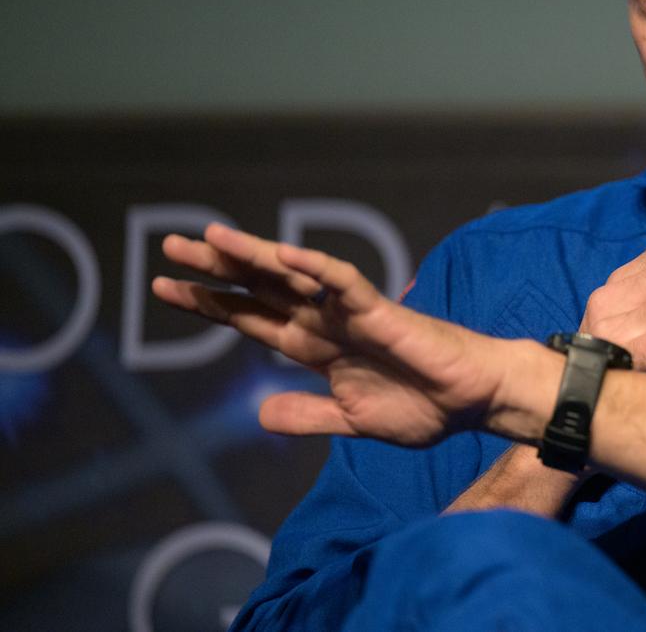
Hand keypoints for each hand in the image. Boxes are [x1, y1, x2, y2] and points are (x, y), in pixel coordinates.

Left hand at [152, 223, 515, 445]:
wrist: (470, 401)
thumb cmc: (421, 406)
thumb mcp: (350, 420)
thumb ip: (307, 414)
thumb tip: (258, 413)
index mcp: (315, 348)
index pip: (251, 318)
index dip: (209, 304)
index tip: (163, 289)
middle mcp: (324, 322)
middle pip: (260, 288)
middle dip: (215, 270)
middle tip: (170, 247)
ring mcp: (349, 313)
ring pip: (293, 276)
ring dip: (252, 257)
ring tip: (210, 238)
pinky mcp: (380, 312)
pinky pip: (344, 283)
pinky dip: (315, 268)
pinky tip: (284, 254)